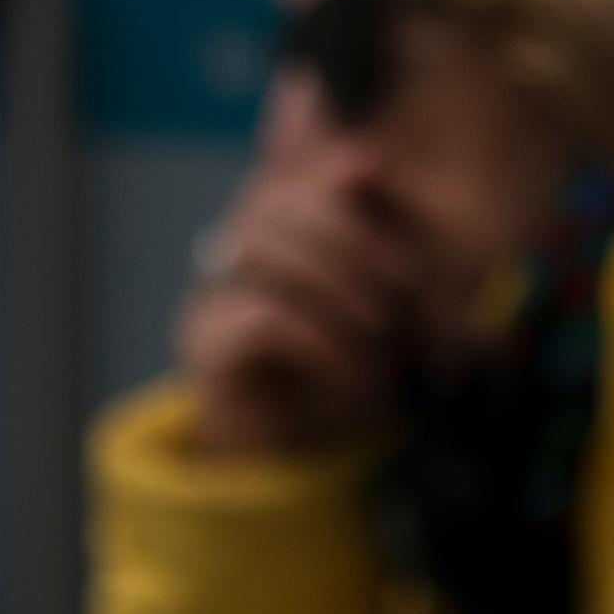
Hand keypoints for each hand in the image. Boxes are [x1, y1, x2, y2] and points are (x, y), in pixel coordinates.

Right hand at [176, 80, 419, 459]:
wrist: (307, 455)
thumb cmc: (352, 364)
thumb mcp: (386, 293)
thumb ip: (377, 228)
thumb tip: (370, 158)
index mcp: (275, 226)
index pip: (286, 170)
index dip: (324, 162)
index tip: (375, 169)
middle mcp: (232, 250)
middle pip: (272, 203)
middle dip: (350, 236)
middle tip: (406, 285)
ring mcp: (211, 295)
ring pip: (261, 250)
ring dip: (340, 290)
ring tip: (384, 333)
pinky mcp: (207, 348)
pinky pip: (262, 319)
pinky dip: (322, 341)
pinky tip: (356, 369)